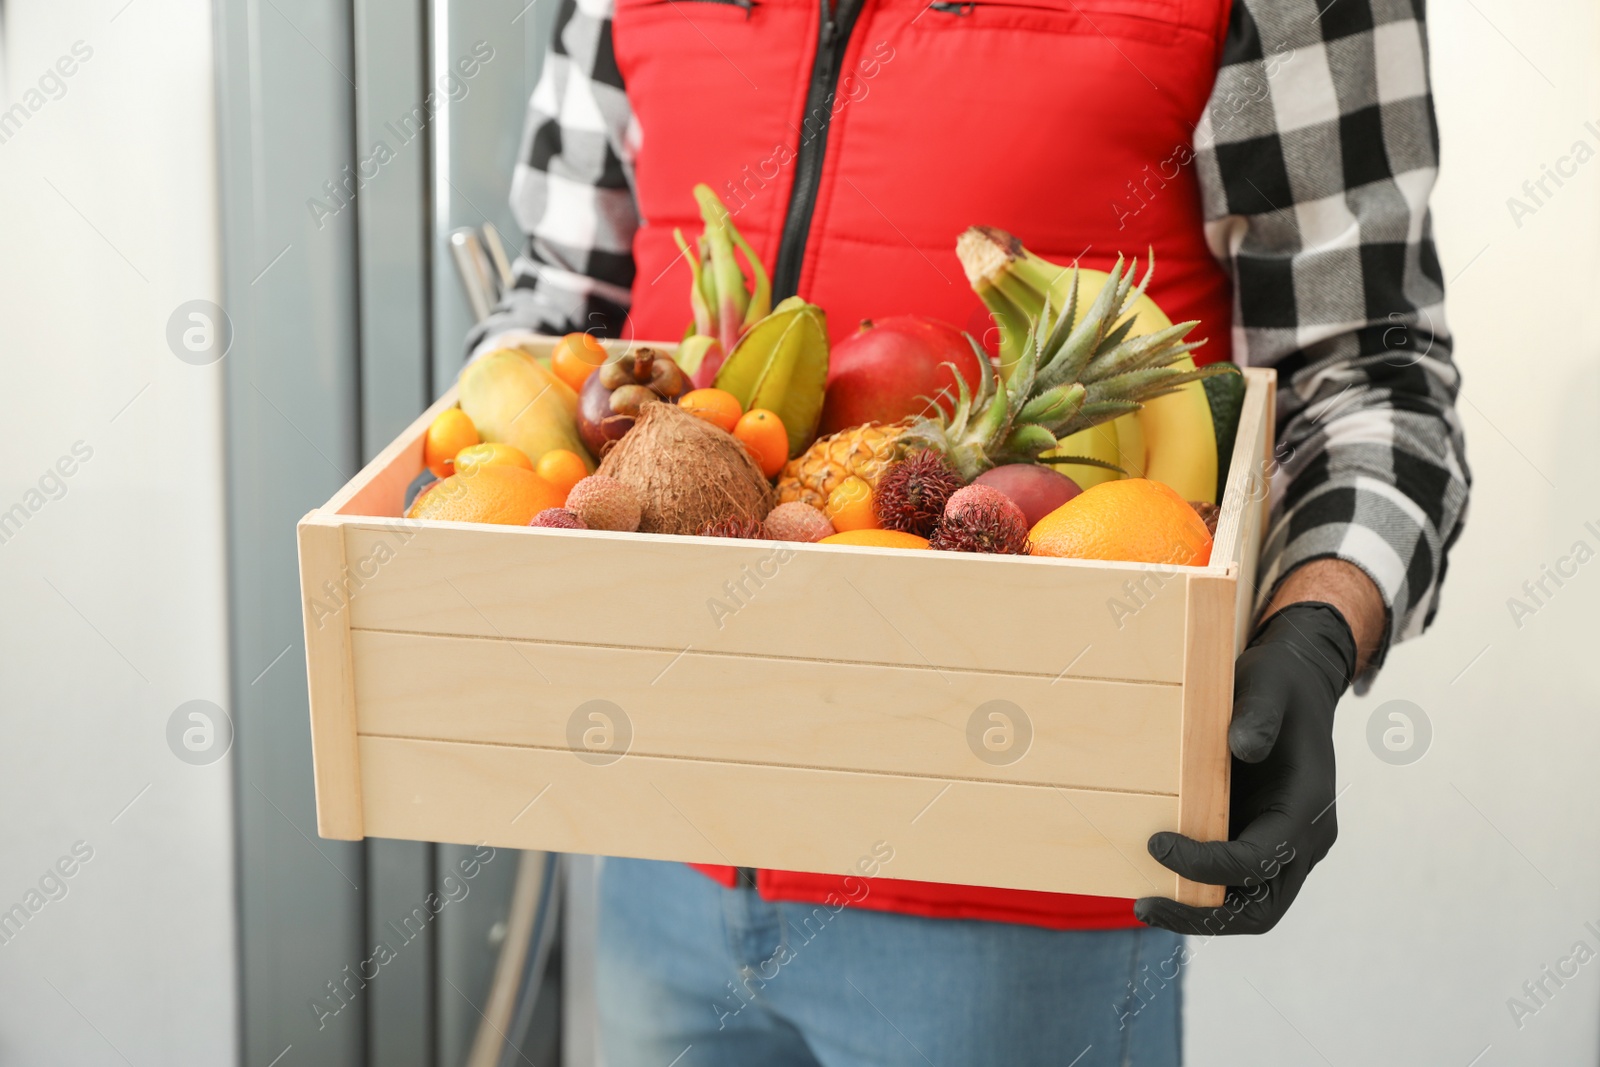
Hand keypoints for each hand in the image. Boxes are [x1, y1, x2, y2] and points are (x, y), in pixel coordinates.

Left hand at [1133, 602, 1356, 934]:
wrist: (1297, 683)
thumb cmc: (1280, 685)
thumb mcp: (1268, 687)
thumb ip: (1258, 716)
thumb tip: (1241, 746)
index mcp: (1308, 809)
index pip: (1259, 861)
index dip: (1207, 864)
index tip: (1156, 843)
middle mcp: (1303, 839)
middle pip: (1260, 908)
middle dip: (1203, 916)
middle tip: (1146, 906)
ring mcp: (1284, 845)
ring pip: (1248, 906)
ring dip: (1199, 912)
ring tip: (1146, 904)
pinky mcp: (1261, 840)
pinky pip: (1235, 884)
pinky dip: (1200, 890)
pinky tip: (1158, 879)